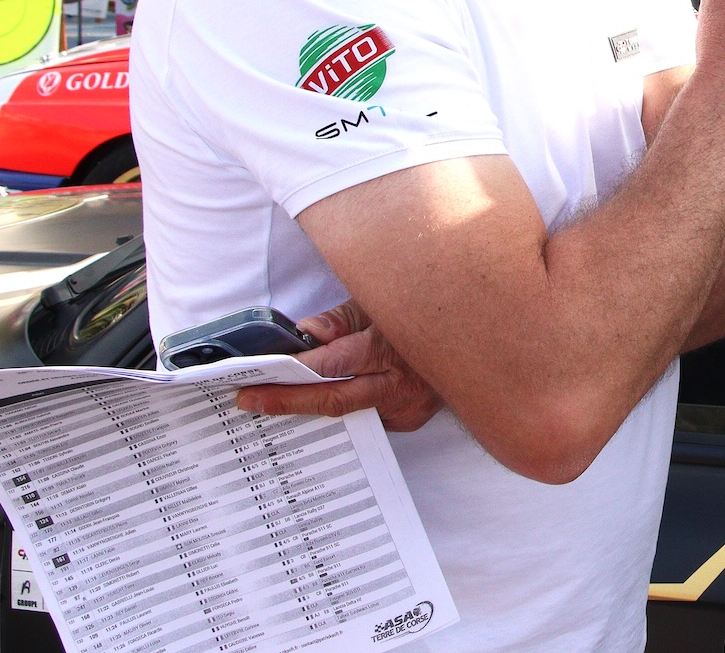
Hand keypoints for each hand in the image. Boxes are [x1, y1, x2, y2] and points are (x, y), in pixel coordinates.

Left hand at [234, 300, 444, 430]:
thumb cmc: (423, 309)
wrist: (474, 334)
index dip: (293, 375)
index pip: (332, 366)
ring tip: (280, 395)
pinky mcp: (412, 420)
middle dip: (288, 401)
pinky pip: (369, 416)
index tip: (257, 378)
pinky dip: (347, 405)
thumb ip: (342, 321)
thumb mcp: (382, 303)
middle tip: (250, 401)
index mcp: (392, 347)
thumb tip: (305, 334)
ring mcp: (409, 407)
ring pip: (349, 411)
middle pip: (333, 400)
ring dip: (315, 403)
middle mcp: (402, 383)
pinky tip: (328, 395)